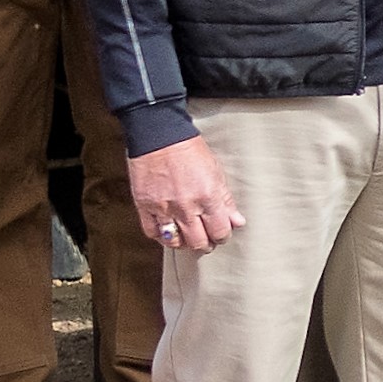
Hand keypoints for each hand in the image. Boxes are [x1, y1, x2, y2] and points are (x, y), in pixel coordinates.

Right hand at [127, 137, 243, 252]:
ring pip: (175, 242)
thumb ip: (226, 200)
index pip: (220, 231)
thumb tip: (237, 222)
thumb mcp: (216, 172)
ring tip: (187, 237)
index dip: (222, 236)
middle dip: (205, 244)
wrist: (160, 137)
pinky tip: (167, 231)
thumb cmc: (189, 151)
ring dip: (184, 243)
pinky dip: (161, 236)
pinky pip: (152, 233)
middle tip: (205, 239)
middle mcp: (186, 206)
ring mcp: (164, 208)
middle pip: (198, 242)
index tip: (221, 233)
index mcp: (208, 197)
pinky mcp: (145, 206)